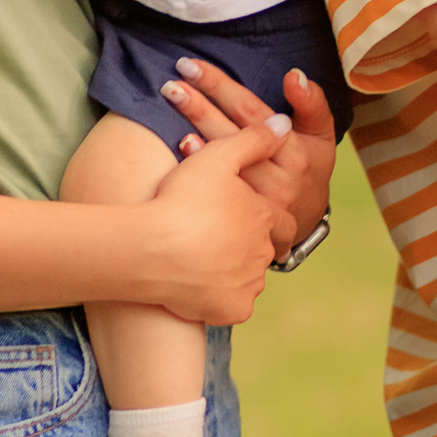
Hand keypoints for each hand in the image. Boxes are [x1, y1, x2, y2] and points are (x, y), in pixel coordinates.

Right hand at [139, 122, 286, 324]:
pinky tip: (199, 286)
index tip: (249, 220)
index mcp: (265, 217)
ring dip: (235, 272)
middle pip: (264, 252)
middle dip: (249, 247)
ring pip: (248, 279)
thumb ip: (253, 140)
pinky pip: (232, 306)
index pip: (282, 221)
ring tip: (205, 261)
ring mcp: (249, 284)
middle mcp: (264, 253)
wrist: (151, 248)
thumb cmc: (181, 199)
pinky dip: (221, 298)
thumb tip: (284, 126)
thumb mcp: (217, 157)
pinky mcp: (232, 310)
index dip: (266, 219)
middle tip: (223, 241)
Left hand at [163, 55, 337, 259]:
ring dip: (194, 128)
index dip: (220, 86)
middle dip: (199, 103)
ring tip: (172, 103)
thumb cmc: (309, 164)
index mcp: (294, 150)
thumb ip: (312, 103)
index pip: (250, 110)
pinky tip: (183, 144)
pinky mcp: (242, 219)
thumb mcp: (321, 133)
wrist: (303, 218)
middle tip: (170, 84)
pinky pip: (216, 188)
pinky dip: (198, 165)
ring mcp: (258, 201)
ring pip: (222, 160)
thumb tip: (294, 76)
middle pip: (230, 132)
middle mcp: (277, 176)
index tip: (192, 66)